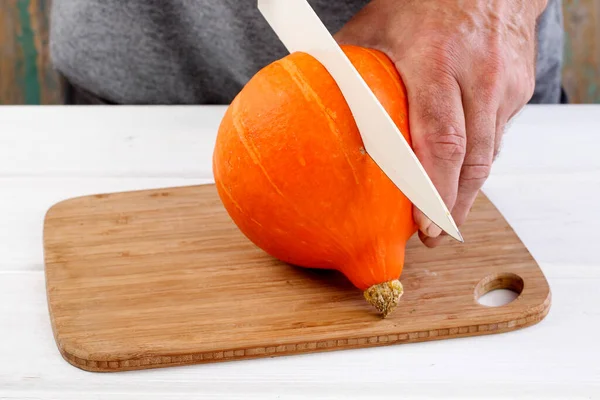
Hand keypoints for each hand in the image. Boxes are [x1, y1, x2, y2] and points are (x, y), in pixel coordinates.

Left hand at [335, 0, 546, 246]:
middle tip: (434, 237)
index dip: (434, 188)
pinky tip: (459, 174)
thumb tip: (314, 108)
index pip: (441, 140)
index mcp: (438, 62)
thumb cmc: (422, 3)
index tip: (425, 225)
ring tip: (445, 217)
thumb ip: (349, 70)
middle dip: (454, 206)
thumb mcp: (376, 28)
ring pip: (489, 154)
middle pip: (473, 160)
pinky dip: (477, 160)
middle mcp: (480, 77)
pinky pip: (497, 136)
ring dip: (466, 191)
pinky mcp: (521, 89)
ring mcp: (507, 85)